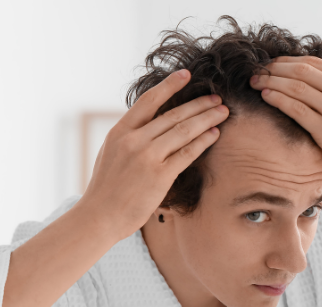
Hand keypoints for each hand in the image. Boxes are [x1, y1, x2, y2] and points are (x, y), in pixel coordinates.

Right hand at [79, 69, 229, 241]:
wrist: (99, 216)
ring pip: (183, 131)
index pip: (148, 101)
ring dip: (206, 119)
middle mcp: (133, 140)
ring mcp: (147, 157)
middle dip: (198, 104)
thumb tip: (148, 125)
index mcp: (120, 131)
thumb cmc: (106, 188)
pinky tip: (214, 134)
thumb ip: (128, 137)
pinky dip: (203, 141)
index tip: (186, 75)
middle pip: (172, 115)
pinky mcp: (159, 176)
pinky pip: (187, 153)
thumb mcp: (110, 153)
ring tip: (222, 112)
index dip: (169, 86)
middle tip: (217, 98)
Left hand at [249, 56, 321, 187]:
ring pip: (297, 87)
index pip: (313, 63)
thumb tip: (319, 74)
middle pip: (302, 71)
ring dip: (272, 82)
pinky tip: (266, 97)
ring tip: (256, 83)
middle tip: (256, 72)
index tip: (270, 65)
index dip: (287, 61)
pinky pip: (297, 109)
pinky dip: (278, 99)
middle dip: (275, 69)